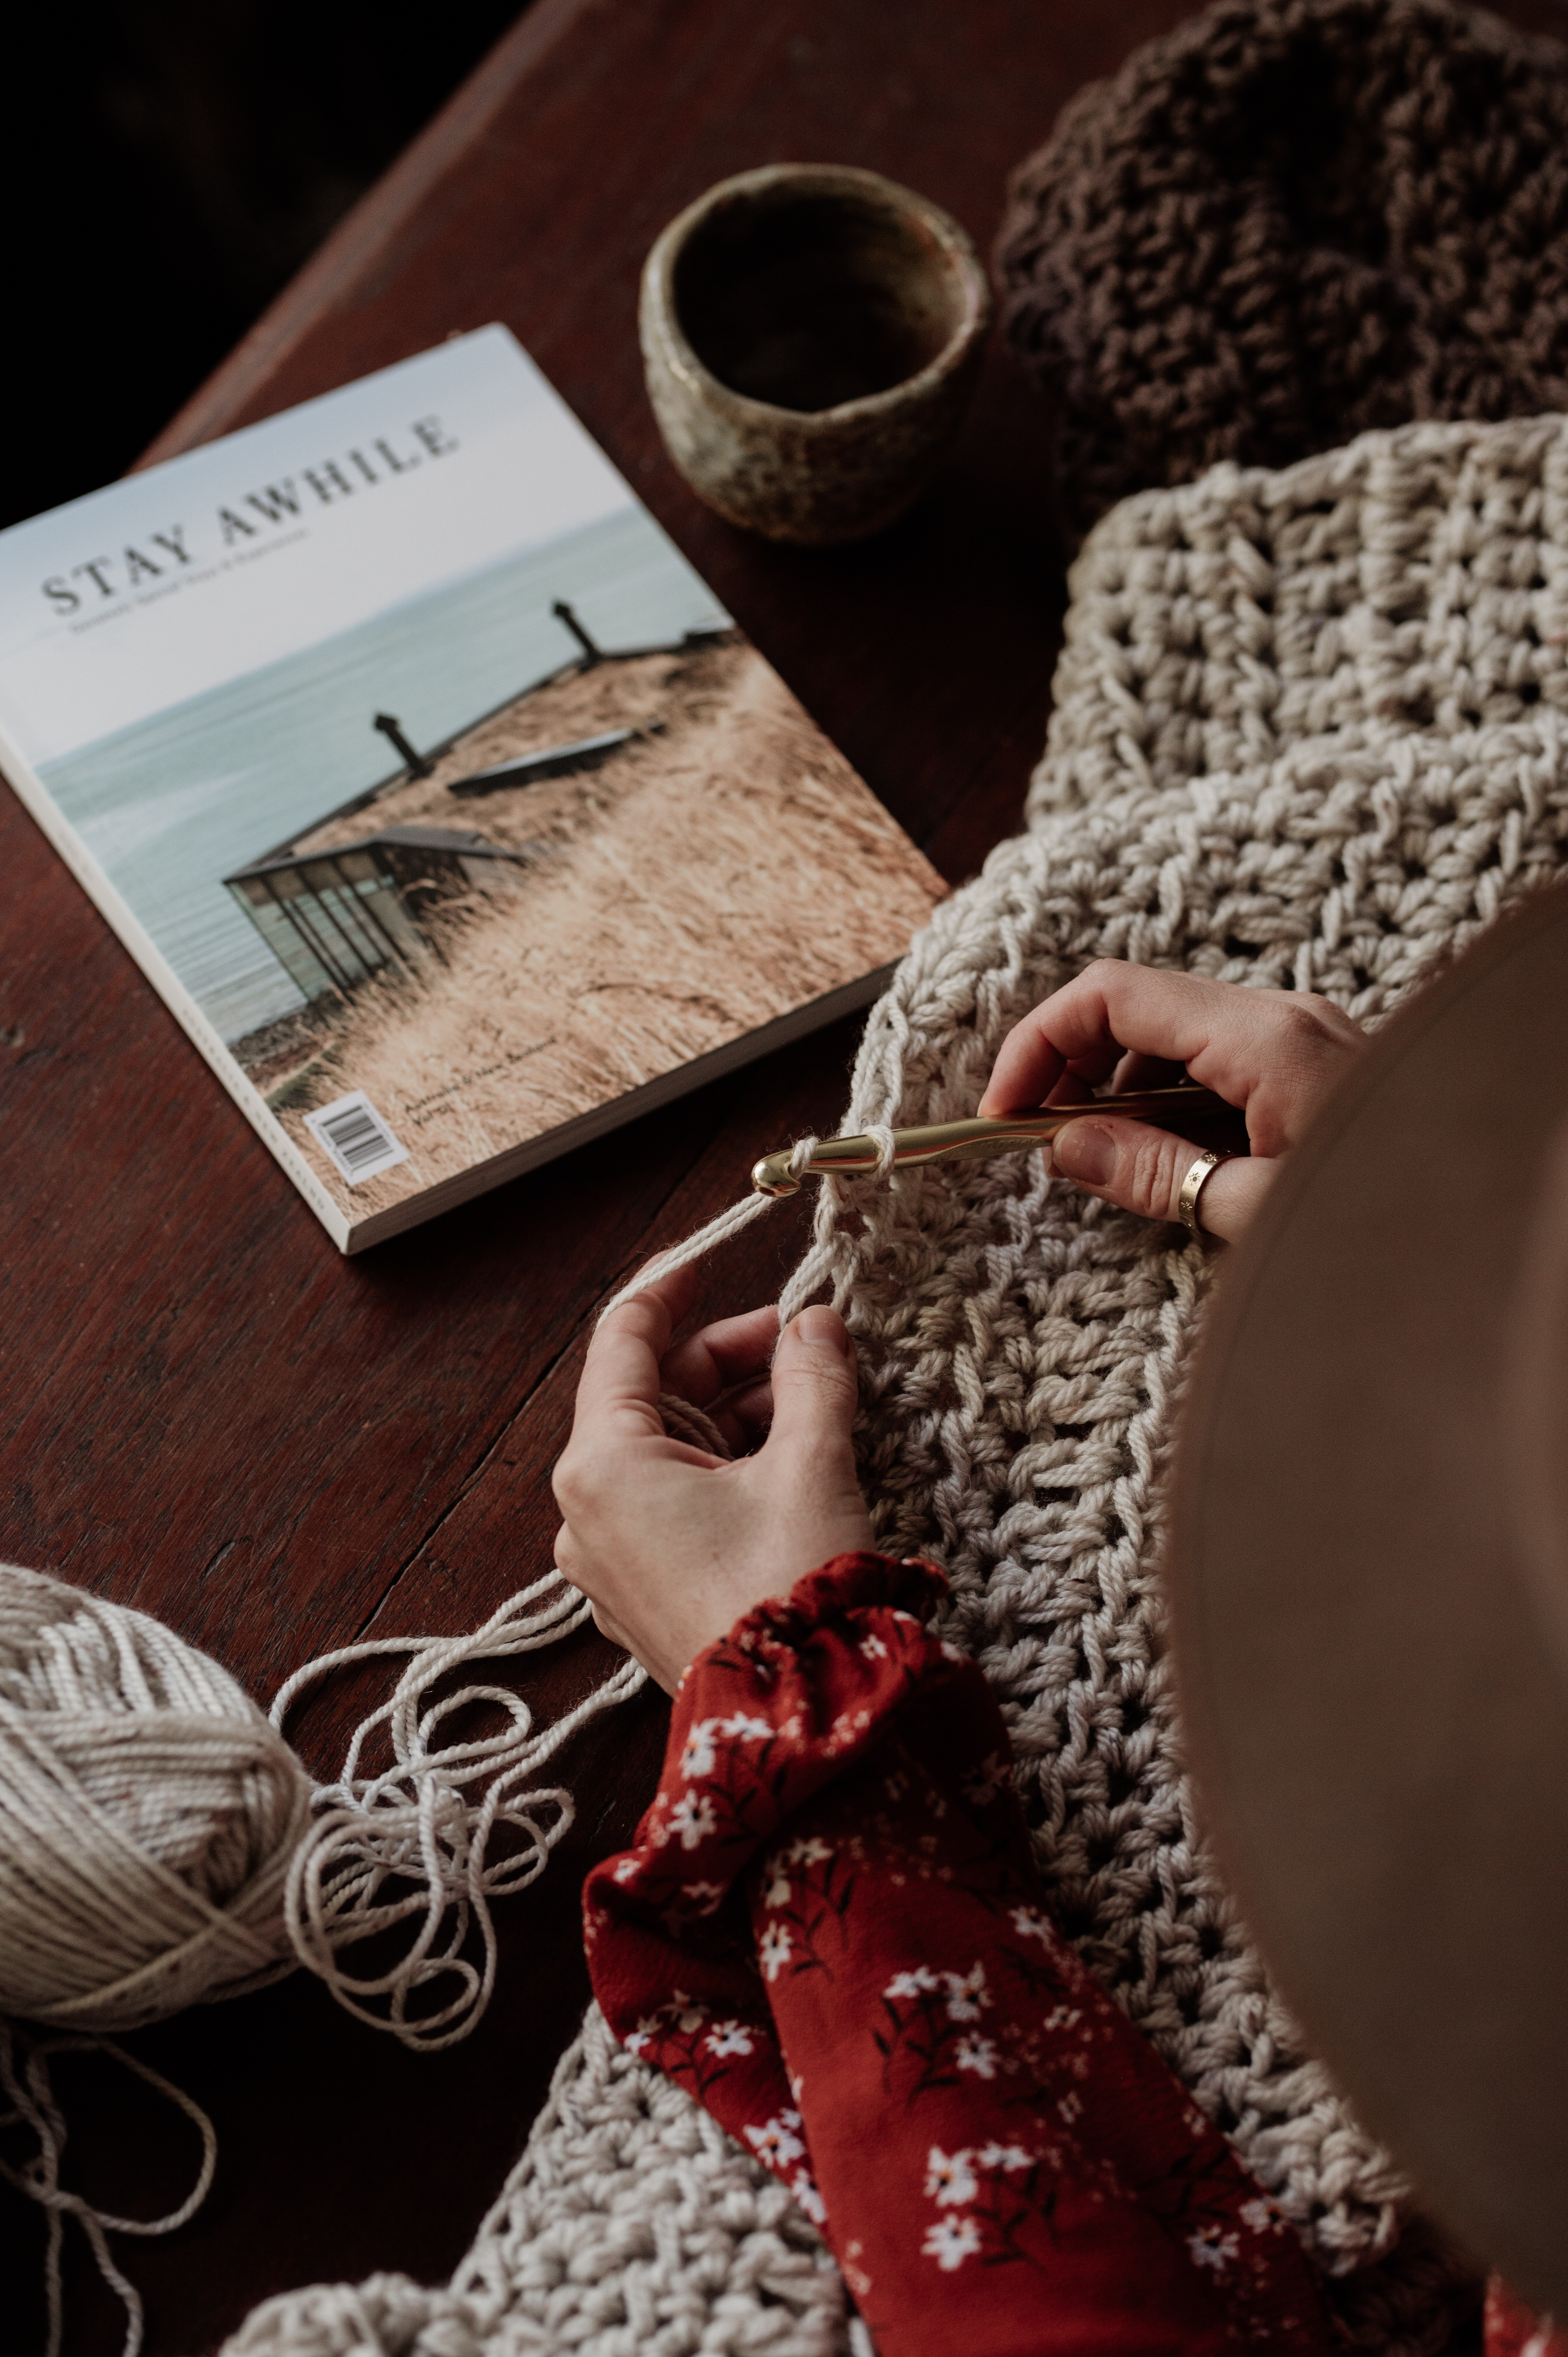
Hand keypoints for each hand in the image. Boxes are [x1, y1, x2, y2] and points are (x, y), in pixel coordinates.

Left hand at [552, 1264, 873, 1691]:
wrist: (797, 1727)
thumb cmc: (790, 1595)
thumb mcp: (812, 1463)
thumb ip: (813, 1378)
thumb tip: (817, 1324)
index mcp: (602, 1465)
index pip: (623, 1340)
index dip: (669, 1288)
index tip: (708, 1256)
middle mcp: (586, 1511)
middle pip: (654, 1396)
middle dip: (730, 1360)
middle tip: (805, 1338)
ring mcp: (611, 1558)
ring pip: (672, 1450)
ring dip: (739, 1415)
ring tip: (815, 1400)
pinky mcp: (644, 1592)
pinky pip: (677, 1502)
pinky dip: (729, 1468)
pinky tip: (793, 1457)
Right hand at [977, 960, 1363, 1241]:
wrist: (1485, 1234)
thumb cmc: (1385, 1225)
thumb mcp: (1251, 1212)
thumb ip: (1152, 1173)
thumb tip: (1064, 1146)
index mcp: (1263, 1037)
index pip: (1111, 995)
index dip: (1037, 1043)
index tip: (1004, 1110)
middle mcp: (1283, 1017)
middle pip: (1136, 1006)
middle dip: (1069, 1065)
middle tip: (1035, 1140)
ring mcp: (1302, 1036)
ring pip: (1173, 1032)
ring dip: (1115, 1084)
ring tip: (1089, 1156)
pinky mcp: (1312, 1064)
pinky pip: (1216, 1059)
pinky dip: (1165, 1095)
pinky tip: (1154, 1153)